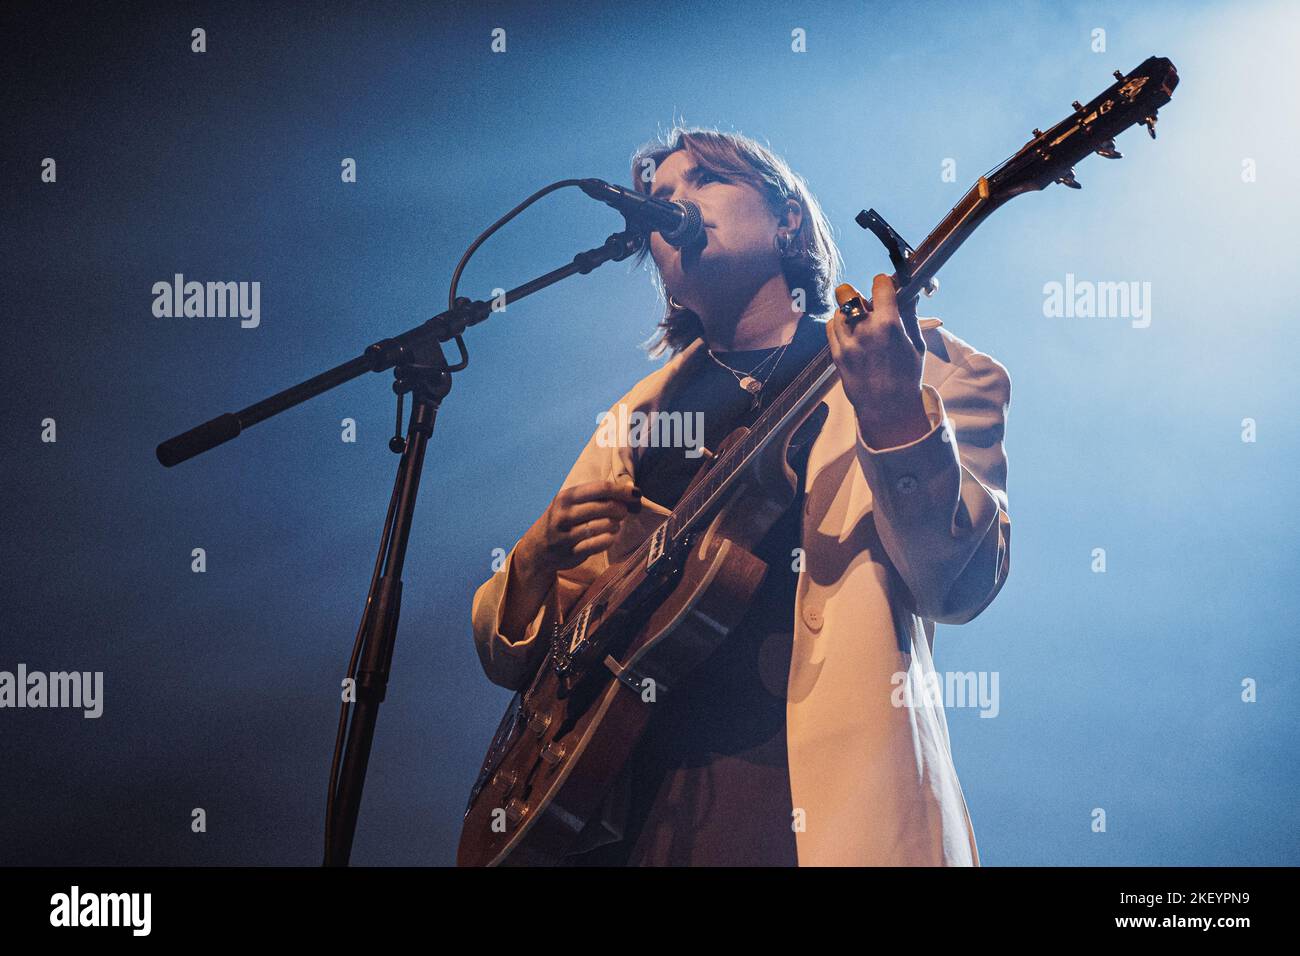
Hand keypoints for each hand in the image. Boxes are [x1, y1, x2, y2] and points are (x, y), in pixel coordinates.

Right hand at [519, 478, 641, 575]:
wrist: (537, 548)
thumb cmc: (564, 520)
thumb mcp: (572, 502)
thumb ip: (598, 496)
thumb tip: (632, 492)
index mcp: (566, 497)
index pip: (602, 488)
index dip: (623, 491)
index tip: (636, 494)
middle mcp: (564, 514)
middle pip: (605, 506)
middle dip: (621, 509)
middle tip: (624, 512)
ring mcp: (566, 535)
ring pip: (603, 526)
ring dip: (615, 525)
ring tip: (615, 524)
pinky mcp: (570, 552)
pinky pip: (598, 545)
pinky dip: (609, 540)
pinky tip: (610, 537)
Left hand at [827, 274, 930, 447]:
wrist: (888, 408)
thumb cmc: (907, 377)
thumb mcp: (916, 344)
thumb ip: (910, 316)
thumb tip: (910, 294)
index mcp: (888, 324)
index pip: (879, 285)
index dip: (883, 283)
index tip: (885, 286)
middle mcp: (865, 330)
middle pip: (847, 292)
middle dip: (856, 294)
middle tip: (866, 305)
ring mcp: (847, 342)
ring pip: (838, 310)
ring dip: (848, 312)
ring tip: (859, 323)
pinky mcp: (837, 354)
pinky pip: (830, 327)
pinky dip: (839, 325)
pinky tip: (850, 333)